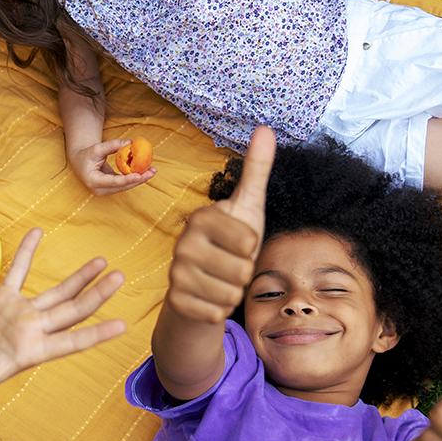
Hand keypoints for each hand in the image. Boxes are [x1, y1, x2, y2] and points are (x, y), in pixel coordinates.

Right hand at [0, 229, 124, 436]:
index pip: (71, 342)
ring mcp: (20, 314)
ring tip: (102, 261)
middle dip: (96, 295)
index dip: (96, 334)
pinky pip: (16, 271)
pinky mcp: (1, 301)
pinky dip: (26, 253)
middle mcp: (33, 331)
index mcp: (32, 353)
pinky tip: (38, 232)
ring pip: (56, 292)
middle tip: (121, 278)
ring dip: (79, 277)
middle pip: (72, 311)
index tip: (123, 325)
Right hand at [68, 139, 152, 194]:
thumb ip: (112, 145)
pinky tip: (146, 171)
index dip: (127, 179)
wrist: (80, 162)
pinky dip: (135, 178)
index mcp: (93, 181)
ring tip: (153, 170)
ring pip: (126, 187)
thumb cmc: (87, 154)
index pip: (113, 182)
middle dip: (139, 180)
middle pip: (123, 187)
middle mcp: (99, 189)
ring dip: (140, 179)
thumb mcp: (97, 148)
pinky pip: (125, 184)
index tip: (139, 175)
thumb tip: (130, 142)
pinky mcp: (111, 189)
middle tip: (152, 171)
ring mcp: (105, 191)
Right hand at [164, 127, 273, 324]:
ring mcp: (175, 272)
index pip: (248, 240)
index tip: (239, 244)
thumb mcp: (248, 208)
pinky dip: (220, 310)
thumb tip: (266, 128)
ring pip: (230, 293)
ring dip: (233, 292)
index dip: (252, 248)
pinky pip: (216, 312)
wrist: (201, 286)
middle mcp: (183, 242)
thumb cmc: (230, 244)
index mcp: (202, 217)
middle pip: (241, 269)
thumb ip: (256, 170)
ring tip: (222, 281)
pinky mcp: (175, 300)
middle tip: (231, 266)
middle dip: (244, 274)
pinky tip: (211, 299)